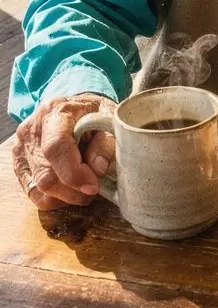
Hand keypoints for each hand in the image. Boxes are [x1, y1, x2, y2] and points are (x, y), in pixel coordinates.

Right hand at [12, 93, 115, 209]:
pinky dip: (56, 198)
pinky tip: (69, 188)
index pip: (56, 147)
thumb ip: (107, 141)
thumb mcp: (109, 118)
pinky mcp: (19, 164)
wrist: (73, 109)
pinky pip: (35, 194)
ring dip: (67, 195)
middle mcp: (32, 129)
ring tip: (84, 183)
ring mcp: (21, 148)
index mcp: (55, 111)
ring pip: (40, 188)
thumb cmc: (93, 113)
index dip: (73, 173)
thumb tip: (99, 167)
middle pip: (47, 175)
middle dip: (75, 190)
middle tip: (94, 186)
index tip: (93, 186)